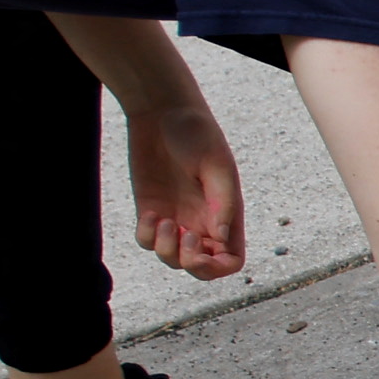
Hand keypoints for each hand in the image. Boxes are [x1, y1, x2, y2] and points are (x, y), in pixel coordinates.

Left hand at [126, 98, 246, 279]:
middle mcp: (202, 221)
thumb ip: (221, 203)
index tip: (202, 248)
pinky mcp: (151, 210)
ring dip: (166, 249)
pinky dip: (147, 236)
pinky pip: (147, 241)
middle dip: (192, 264)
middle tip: (183, 239)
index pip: (231, 259)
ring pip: (172, 259)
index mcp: (226, 214)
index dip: (219, 267)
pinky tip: (150, 212)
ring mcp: (176, 218)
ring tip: (163, 219)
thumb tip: (221, 238)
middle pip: (201, 267)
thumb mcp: (216, 165)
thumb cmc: (196, 132)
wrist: (161, 111)